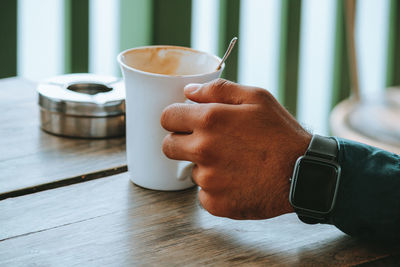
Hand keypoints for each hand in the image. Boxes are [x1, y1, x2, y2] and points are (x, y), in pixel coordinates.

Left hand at [160, 79, 310, 218]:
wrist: (304, 173)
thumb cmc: (281, 133)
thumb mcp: (256, 98)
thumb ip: (218, 90)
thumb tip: (188, 91)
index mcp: (209, 120)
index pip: (167, 118)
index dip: (176, 118)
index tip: (186, 123)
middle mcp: (203, 149)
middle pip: (168, 146)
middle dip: (182, 142)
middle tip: (207, 143)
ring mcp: (208, 179)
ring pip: (190, 171)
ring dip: (205, 167)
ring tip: (234, 163)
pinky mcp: (216, 203)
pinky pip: (203, 194)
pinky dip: (215, 189)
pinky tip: (237, 181)